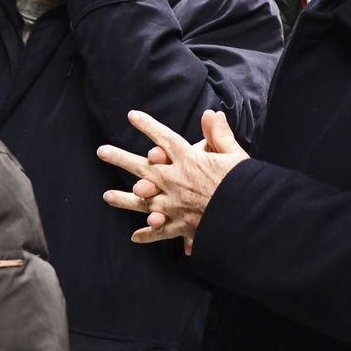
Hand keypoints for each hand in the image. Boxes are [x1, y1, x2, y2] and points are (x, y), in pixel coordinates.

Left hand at [99, 109, 248, 252]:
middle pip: (142, 167)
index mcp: (189, 160)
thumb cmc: (244, 184)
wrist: (248, 216)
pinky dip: (148, 234)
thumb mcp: (234, 154)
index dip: (147, 126)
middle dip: (120, 158)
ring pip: (143, 201)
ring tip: (107, 196)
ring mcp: (175, 205)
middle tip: (102, 151)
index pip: (163, 139)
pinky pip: (160, 231)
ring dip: (123, 199)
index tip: (131, 116)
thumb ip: (219, 135)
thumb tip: (212, 114)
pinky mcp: (182, 226)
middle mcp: (176, 181)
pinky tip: (135, 236)